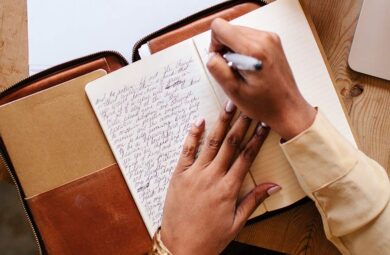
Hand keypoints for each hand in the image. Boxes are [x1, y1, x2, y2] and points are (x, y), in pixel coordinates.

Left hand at [160, 105, 280, 254]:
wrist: (180, 247)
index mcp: (228, 189)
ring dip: (221, 123)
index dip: (257, 138)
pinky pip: (186, 151)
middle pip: (231, 144)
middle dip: (241, 123)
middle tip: (249, 105)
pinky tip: (200, 121)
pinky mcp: (179, 175)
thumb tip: (274, 185)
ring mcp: (194, 174)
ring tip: (229, 105)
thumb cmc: (210, 238)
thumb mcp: (237, 223)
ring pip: (211, 143)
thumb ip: (253, 200)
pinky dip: (193, 135)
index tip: (264, 123)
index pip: (247, 156)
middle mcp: (212, 177)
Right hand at [207, 18, 315, 139]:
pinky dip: (243, 49)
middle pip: (228, 28)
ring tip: (241, 69)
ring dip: (234, 49)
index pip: (220, 27)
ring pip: (238, 32)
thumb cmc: (263, 104)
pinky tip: (248, 67)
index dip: (214, 44)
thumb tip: (211, 55)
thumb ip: (217, 68)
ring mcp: (270, 38)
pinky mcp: (273, 41)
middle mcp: (264, 39)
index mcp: (253, 50)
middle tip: (231, 69)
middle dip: (224, 47)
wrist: (287, 108)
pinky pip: (248, 37)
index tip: (221, 60)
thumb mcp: (233, 90)